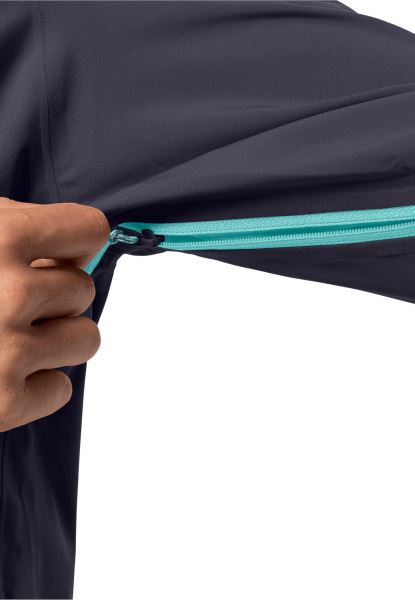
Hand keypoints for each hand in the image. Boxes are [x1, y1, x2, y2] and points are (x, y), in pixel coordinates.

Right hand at [0, 198, 109, 430]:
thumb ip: (15, 228)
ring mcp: (8, 351)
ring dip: (57, 340)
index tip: (57, 254)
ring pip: (87, 339)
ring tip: (10, 339)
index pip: (91, 230)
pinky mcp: (2, 405)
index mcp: (0, 236)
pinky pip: (61, 390)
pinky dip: (36, 387)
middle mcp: (9, 292)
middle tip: (10, 305)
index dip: (73, 243)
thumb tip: (72, 240)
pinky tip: (1, 375)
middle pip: (86, 289)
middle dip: (55, 297)